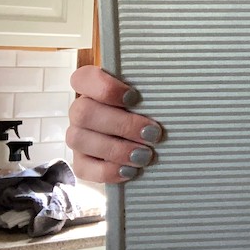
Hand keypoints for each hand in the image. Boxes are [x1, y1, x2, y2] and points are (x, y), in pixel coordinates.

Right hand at [66, 65, 161, 182]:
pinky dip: (107, 171)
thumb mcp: (152, 98)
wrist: (149, 144)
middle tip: (152, 133)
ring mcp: (78, 137)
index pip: (83, 78)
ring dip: (115, 149)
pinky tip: (130, 172)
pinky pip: (82, 168)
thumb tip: (171, 95)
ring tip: (145, 156)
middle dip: (121, 124)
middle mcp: (81, 110)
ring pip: (79, 140)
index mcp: (94, 88)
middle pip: (83, 112)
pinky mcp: (80, 162)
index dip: (104, 87)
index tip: (134, 96)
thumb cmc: (151, 112)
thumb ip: (152, 92)